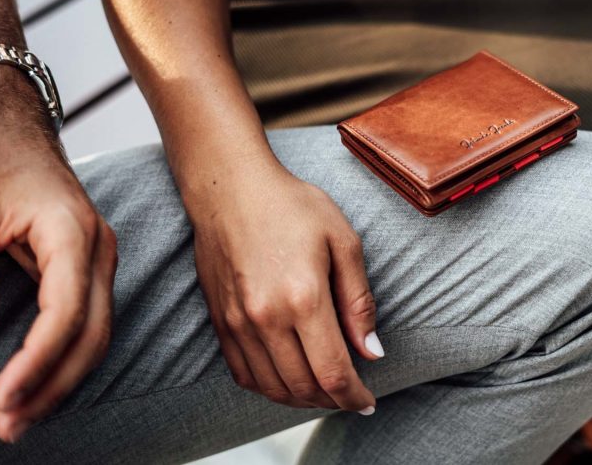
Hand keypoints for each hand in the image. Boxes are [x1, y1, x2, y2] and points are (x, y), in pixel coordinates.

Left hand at [0, 69, 116, 442]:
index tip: (2, 399)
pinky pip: (89, 322)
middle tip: (7, 425)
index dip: (38, 361)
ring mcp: (99, 257)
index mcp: (71, 230)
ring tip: (19, 416)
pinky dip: (66, 358)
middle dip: (53, 385)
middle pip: (93, 332)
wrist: (10, 126)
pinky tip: (37, 382)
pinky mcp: (89, 266)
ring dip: (62, 379)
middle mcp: (97, 248)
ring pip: (97, 333)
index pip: (68, 310)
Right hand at [190, 160, 380, 414]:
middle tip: (351, 396)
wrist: (231, 189)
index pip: (333, 372)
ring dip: (303, 400)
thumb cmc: (292, 206)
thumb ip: (359, 301)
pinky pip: (244, 375)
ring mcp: (238, 323)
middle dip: (333, 401)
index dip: (354, 396)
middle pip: (304, 387)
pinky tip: (290, 379)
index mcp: (304, 297)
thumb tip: (372, 351)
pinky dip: (270, 388)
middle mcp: (267, 318)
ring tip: (325, 391)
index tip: (368, 401)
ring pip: (273, 387)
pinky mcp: (220, 322)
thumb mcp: (343, 241)